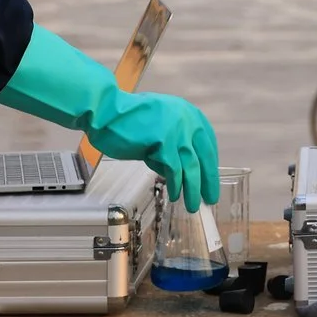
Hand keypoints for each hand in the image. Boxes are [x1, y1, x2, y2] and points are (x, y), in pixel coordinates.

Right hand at [0, 29, 222, 206]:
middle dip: (208, 181)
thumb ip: (171, 144)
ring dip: (193, 189)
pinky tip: (174, 195)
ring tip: (193, 204)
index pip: (207, 143)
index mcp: (188, 113)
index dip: (210, 164)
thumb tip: (180, 170)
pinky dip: (175, 185)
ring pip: (192, 167)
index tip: (210, 179)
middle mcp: (187, 120)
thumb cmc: (127, 120)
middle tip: (210, 198)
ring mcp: (176, 130)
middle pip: (204, 156)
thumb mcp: (158, 127)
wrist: (106, 111)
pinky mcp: (163, 142)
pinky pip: (174, 170)